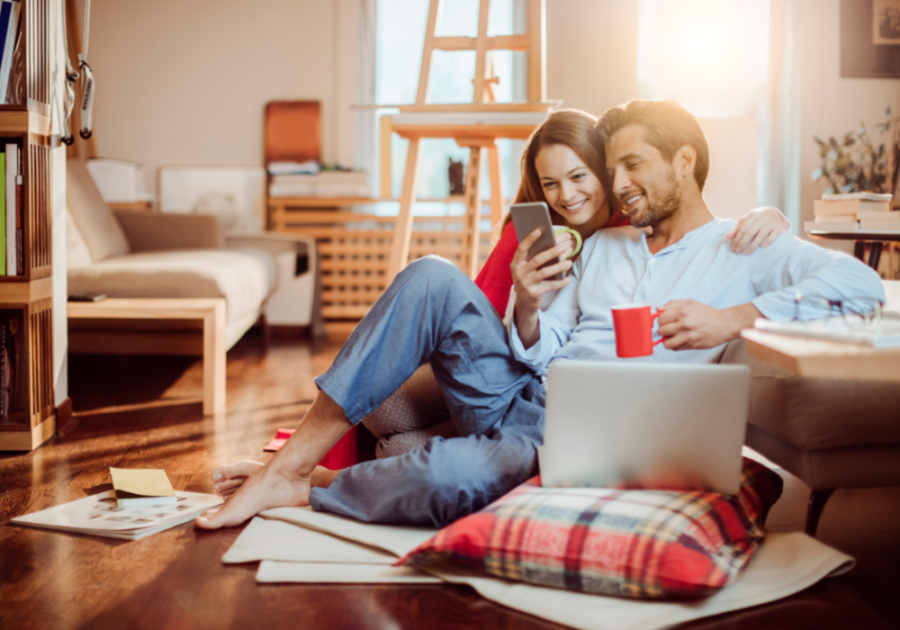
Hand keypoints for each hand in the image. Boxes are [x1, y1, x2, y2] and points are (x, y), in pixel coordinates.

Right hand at [511, 228, 572, 346]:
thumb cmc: (529, 280)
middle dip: (553, 251)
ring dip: (558, 266)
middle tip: (566, 245)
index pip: (522, 248)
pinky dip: (560, 283)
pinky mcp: (533, 293)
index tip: (540, 230)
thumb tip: (555, 242)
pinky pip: (549, 286)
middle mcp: (519, 273)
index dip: (530, 239)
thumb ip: (535, 257)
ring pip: (544, 272)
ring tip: (570, 262)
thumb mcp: (527, 269)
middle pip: (537, 259)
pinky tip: (569, 279)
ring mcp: (525, 283)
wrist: (524, 303)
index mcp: (516, 263)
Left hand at [656, 300, 760, 349]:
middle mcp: (684, 324)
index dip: (661, 320)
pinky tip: (680, 340)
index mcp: (683, 312)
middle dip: (663, 329)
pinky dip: (675, 345)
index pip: (660, 319)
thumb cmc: (707, 313)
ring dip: (667, 340)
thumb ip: (672, 304)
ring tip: (673, 336)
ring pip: (666, 343)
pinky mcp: (692, 345)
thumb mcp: (690, 303)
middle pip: (661, 331)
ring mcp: (688, 336)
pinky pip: (675, 349)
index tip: (665, 320)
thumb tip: (657, 308)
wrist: (724, 324)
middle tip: (670, 328)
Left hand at [725, 206, 790, 253]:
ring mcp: (772, 222)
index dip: (737, 238)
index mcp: (753, 214)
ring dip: (753, 245)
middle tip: (737, 252)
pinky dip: (767, 241)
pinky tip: (762, 246)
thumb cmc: (757, 219)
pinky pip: (773, 236)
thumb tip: (727, 236)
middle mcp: (763, 217)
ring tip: (747, 252)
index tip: (733, 248)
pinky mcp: (779, 227)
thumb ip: (737, 228)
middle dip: (743, 243)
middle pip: (751, 232)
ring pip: (761, 235)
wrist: (774, 213)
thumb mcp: (747, 220)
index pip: (743, 228)